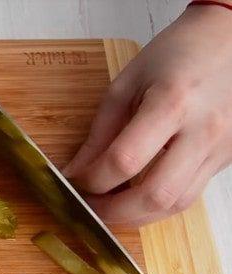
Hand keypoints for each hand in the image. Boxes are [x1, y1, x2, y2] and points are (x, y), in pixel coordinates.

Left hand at [62, 4, 231, 225]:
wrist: (229, 40)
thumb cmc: (178, 54)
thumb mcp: (126, 84)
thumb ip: (100, 133)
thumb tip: (76, 172)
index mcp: (172, 103)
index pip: (124, 161)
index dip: (92, 180)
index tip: (73, 181)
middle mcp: (202, 131)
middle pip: (155, 195)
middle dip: (113, 212)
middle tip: (87, 208)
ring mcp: (220, 149)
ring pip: (175, 204)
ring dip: (135, 216)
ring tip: (107, 208)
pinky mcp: (226, 160)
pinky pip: (189, 196)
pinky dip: (157, 206)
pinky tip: (135, 199)